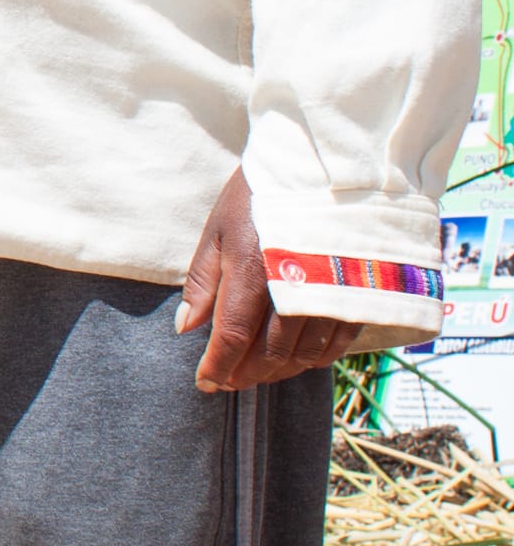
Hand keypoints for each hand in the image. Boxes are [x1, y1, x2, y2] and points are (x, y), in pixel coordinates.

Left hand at [178, 169, 362, 390]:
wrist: (319, 162)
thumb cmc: (260, 194)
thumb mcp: (220, 229)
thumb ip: (203, 281)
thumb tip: (185, 328)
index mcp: (254, 268)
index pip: (232, 336)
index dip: (218, 366)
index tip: (205, 382)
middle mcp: (295, 285)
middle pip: (271, 353)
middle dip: (246, 375)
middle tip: (229, 382)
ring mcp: (332, 291)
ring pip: (306, 354)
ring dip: (279, 371)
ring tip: (260, 373)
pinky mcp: (360, 292)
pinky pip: (339, 342)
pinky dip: (316, 358)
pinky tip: (298, 359)